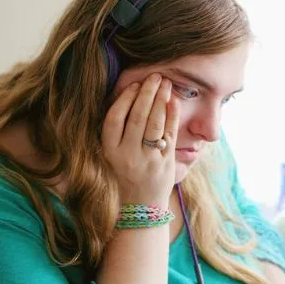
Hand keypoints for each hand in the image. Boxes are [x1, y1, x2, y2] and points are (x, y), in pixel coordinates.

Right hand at [101, 73, 179, 207]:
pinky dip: (172, 117)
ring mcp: (147, 160)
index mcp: (110, 151)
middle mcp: (127, 155)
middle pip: (136, 118)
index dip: (124, 99)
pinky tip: (174, 102)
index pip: (114, 119)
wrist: (140, 207)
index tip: (134, 84)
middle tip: (155, 76)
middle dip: (147, 94)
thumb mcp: (112, 155)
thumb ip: (117, 132)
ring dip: (161, 101)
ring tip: (166, 84)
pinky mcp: (165, 164)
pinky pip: (170, 136)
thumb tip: (128, 98)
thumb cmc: (126, 175)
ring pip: (154, 125)